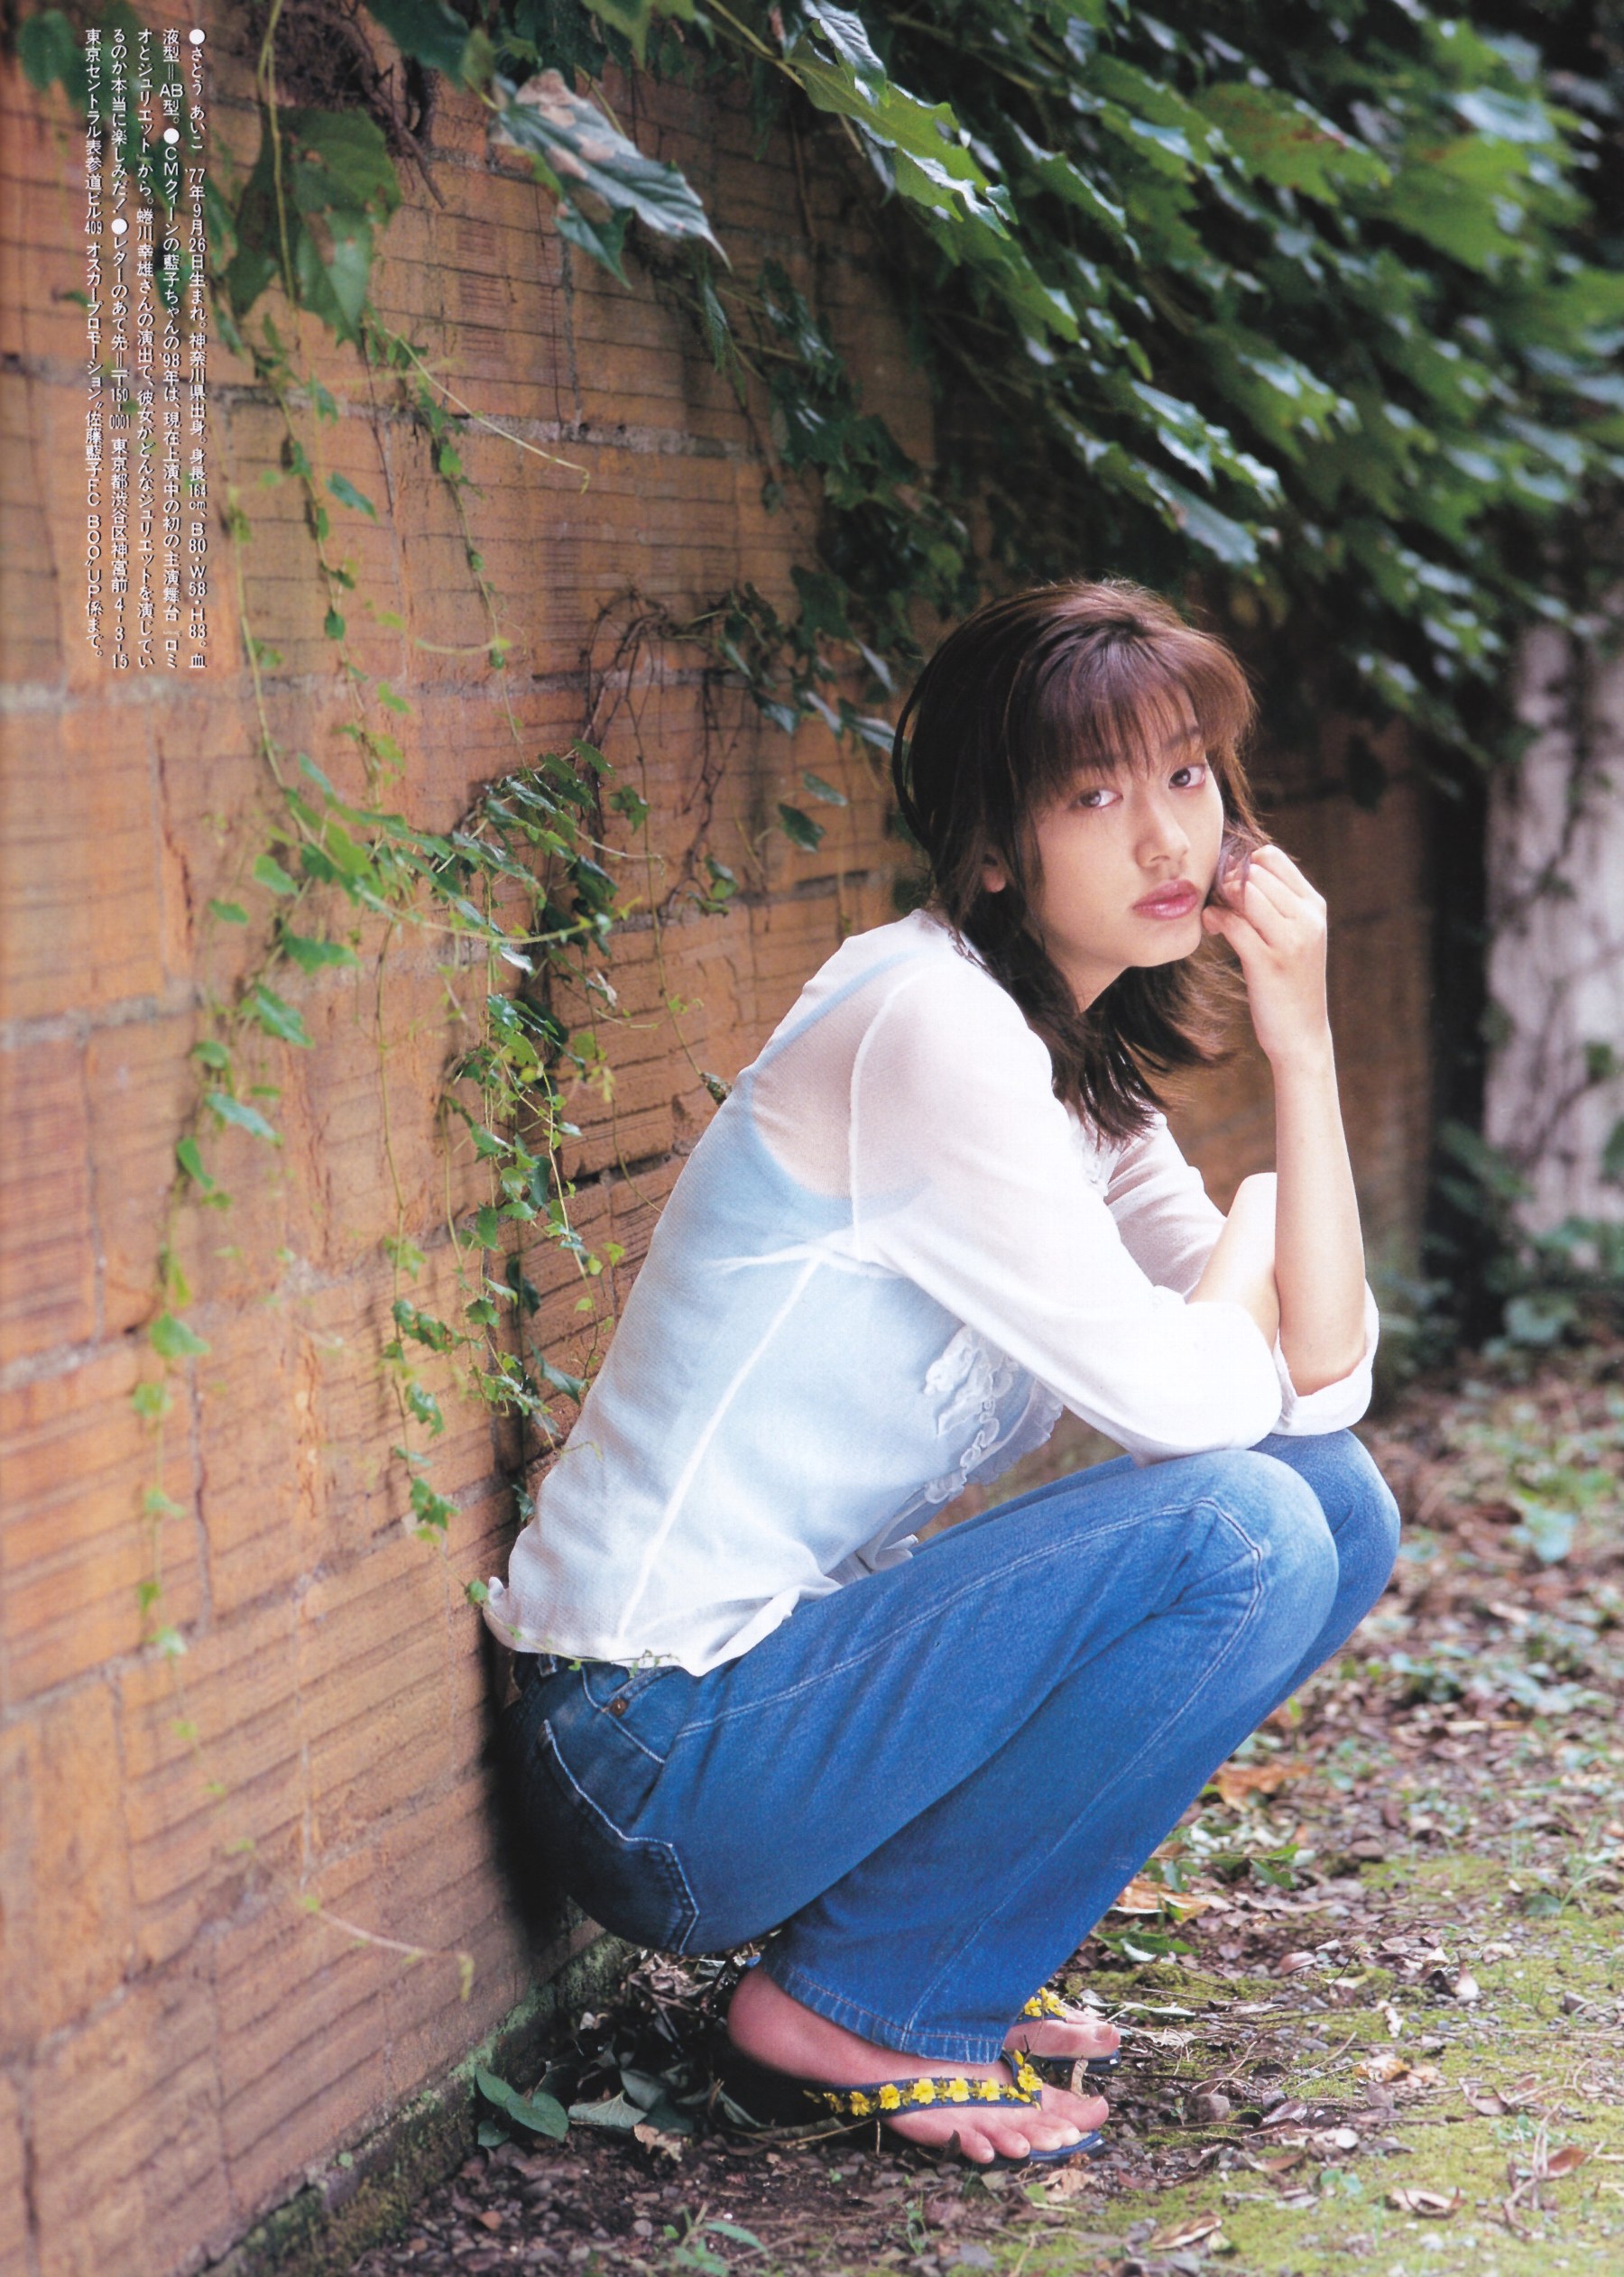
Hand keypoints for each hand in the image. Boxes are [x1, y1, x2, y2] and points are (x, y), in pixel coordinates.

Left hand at [1201, 842, 1330, 1070]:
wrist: (1302, 1034)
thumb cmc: (1289, 982)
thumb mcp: (1294, 936)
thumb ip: (1275, 905)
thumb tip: (1235, 873)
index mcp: (1314, 906)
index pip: (1273, 858)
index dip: (1243, 865)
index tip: (1230, 886)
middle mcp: (1307, 918)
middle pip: (1255, 873)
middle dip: (1227, 882)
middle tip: (1217, 903)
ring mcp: (1290, 940)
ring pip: (1245, 893)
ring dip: (1220, 900)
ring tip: (1216, 917)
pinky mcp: (1268, 963)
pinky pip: (1233, 924)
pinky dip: (1215, 920)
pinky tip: (1212, 928)